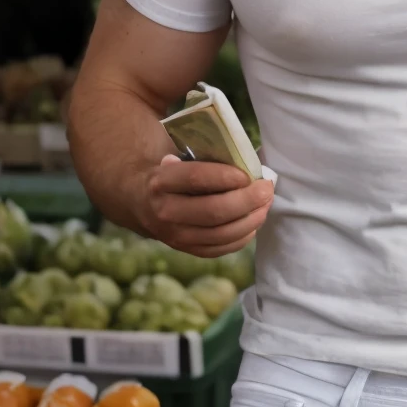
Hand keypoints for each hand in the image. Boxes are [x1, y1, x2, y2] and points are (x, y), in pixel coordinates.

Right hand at [142, 155, 273, 256]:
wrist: (140, 202)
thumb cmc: (171, 174)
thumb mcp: (177, 158)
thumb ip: (203, 156)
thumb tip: (244, 161)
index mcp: (161, 182)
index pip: (196, 178)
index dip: (225, 177)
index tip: (247, 174)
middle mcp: (165, 211)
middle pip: (214, 211)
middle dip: (247, 201)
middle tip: (266, 190)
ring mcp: (174, 236)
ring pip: (221, 234)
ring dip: (251, 220)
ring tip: (266, 205)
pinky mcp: (186, 250)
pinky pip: (219, 249)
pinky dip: (241, 238)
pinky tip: (253, 224)